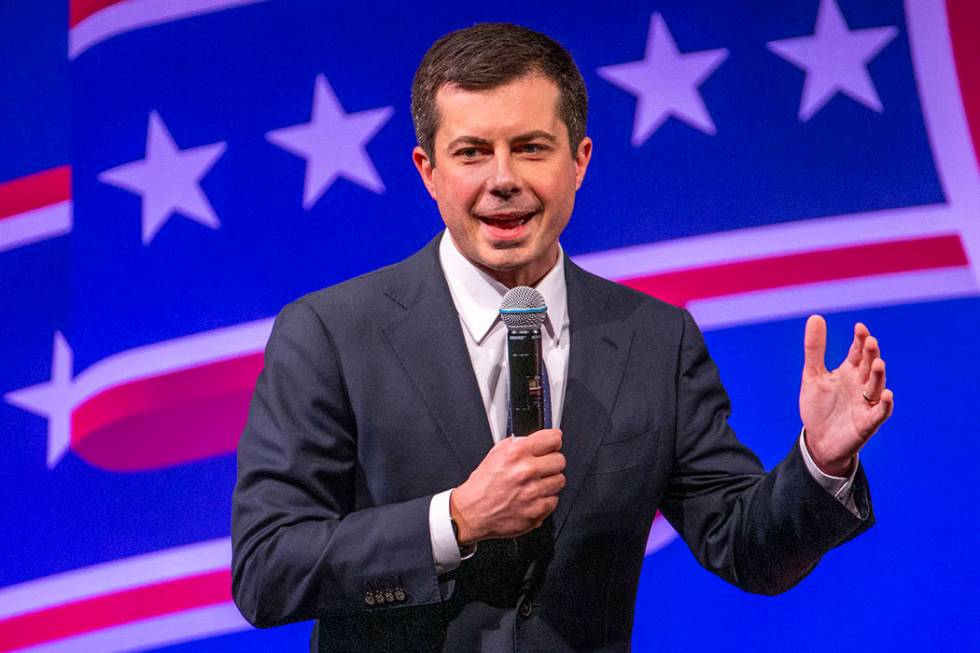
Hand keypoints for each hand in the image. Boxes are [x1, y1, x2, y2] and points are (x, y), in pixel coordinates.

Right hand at [450, 429, 565, 544]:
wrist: (472, 512)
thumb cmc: (483, 485)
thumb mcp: (496, 453)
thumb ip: (519, 443)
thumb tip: (539, 440)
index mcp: (517, 453)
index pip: (554, 438)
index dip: (553, 441)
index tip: (553, 445)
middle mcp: (526, 471)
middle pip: (560, 460)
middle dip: (551, 463)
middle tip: (540, 468)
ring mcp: (533, 492)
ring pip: (560, 480)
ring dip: (549, 482)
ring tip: (534, 484)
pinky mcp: (537, 511)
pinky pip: (554, 500)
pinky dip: (545, 500)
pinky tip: (532, 498)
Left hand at [800, 315, 894, 475]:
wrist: (818, 440)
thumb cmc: (818, 407)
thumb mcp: (812, 375)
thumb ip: (815, 349)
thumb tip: (816, 316)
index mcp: (849, 372)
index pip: (858, 352)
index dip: (860, 340)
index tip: (860, 327)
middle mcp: (861, 385)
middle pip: (869, 366)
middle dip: (871, 354)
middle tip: (870, 341)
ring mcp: (866, 404)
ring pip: (876, 387)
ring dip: (879, 376)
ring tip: (879, 363)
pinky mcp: (867, 423)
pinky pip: (880, 413)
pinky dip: (885, 404)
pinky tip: (887, 394)